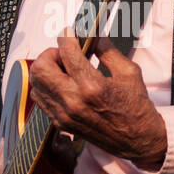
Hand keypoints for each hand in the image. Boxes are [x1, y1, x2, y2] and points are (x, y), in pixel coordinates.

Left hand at [28, 28, 167, 168]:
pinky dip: (46, 86)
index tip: (70, 32)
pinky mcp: (61, 123)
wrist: (137, 140)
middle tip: (64, 54)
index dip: (67, 37)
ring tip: (63, 69)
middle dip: (50, 54)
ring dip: (46, 70)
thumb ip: (107, 50)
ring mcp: (64, 114)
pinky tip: (62, 84)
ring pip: (36, 83)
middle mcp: (74, 101)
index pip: (67, 53)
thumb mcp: (129, 72)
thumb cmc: (136, 107)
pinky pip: (40, 99)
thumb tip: (93, 35)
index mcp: (92, 86)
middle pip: (41, 67)